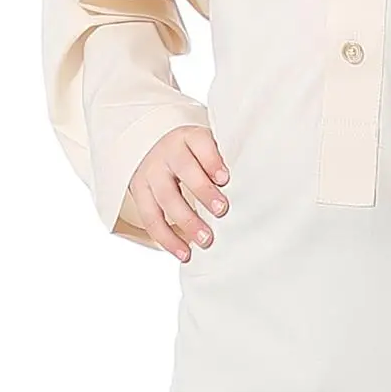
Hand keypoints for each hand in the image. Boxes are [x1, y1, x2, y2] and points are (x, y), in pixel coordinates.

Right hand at [129, 125, 229, 261]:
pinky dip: (167, 238)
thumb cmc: (195, 154)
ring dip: (187, 221)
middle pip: (184, 171)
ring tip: (206, 240)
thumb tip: (251, 187)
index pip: (200, 145)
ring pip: (166, 198)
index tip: (226, 178)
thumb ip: (223, 162)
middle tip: (222, 210)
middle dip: (203, 191)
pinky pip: (151, 218)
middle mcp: (168, 153)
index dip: (212, 161)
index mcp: (189, 138)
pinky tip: (184, 253)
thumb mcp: (208, 148)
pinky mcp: (139, 193)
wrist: (155, 149)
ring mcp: (151, 173)